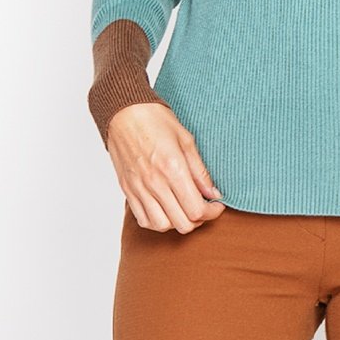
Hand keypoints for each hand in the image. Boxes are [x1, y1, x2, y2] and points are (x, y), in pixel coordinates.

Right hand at [107, 102, 226, 233]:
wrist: (123, 112)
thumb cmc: (155, 120)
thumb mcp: (186, 139)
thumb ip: (200, 170)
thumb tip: (213, 193)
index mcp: (173, 169)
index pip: (196, 209)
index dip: (212, 212)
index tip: (216, 205)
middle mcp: (155, 183)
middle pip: (182, 224)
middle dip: (199, 219)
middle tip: (204, 206)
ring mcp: (139, 189)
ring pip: (162, 226)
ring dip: (178, 222)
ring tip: (185, 208)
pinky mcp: (128, 190)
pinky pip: (143, 220)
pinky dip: (158, 221)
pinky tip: (166, 209)